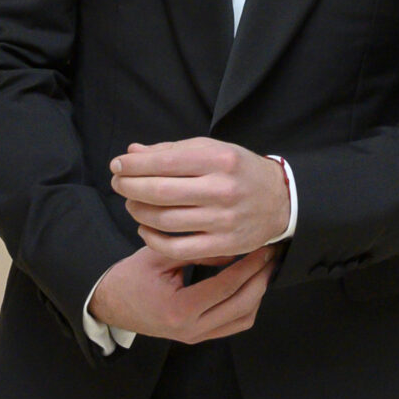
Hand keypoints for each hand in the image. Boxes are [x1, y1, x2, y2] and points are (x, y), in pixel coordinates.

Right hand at [87, 242, 277, 342]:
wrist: (111, 304)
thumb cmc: (130, 278)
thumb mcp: (160, 257)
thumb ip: (197, 253)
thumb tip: (234, 245)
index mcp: (180, 309)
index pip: (227, 286)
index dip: (249, 265)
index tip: (262, 247)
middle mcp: (191, 329)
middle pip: (243, 305)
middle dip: (261, 278)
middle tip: (270, 256)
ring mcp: (196, 336)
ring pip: (243, 319)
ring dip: (258, 294)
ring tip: (263, 269)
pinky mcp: (198, 337)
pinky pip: (233, 325)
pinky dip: (246, 306)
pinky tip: (249, 285)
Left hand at [110, 138, 290, 264]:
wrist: (281, 200)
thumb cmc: (239, 171)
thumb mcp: (212, 150)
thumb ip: (172, 151)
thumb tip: (132, 154)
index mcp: (219, 159)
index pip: (164, 162)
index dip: (134, 165)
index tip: (117, 166)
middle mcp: (222, 189)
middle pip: (160, 192)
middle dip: (130, 187)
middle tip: (118, 184)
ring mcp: (224, 220)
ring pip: (165, 220)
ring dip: (138, 211)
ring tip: (132, 203)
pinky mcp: (224, 245)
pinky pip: (178, 248)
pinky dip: (153, 240)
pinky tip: (145, 229)